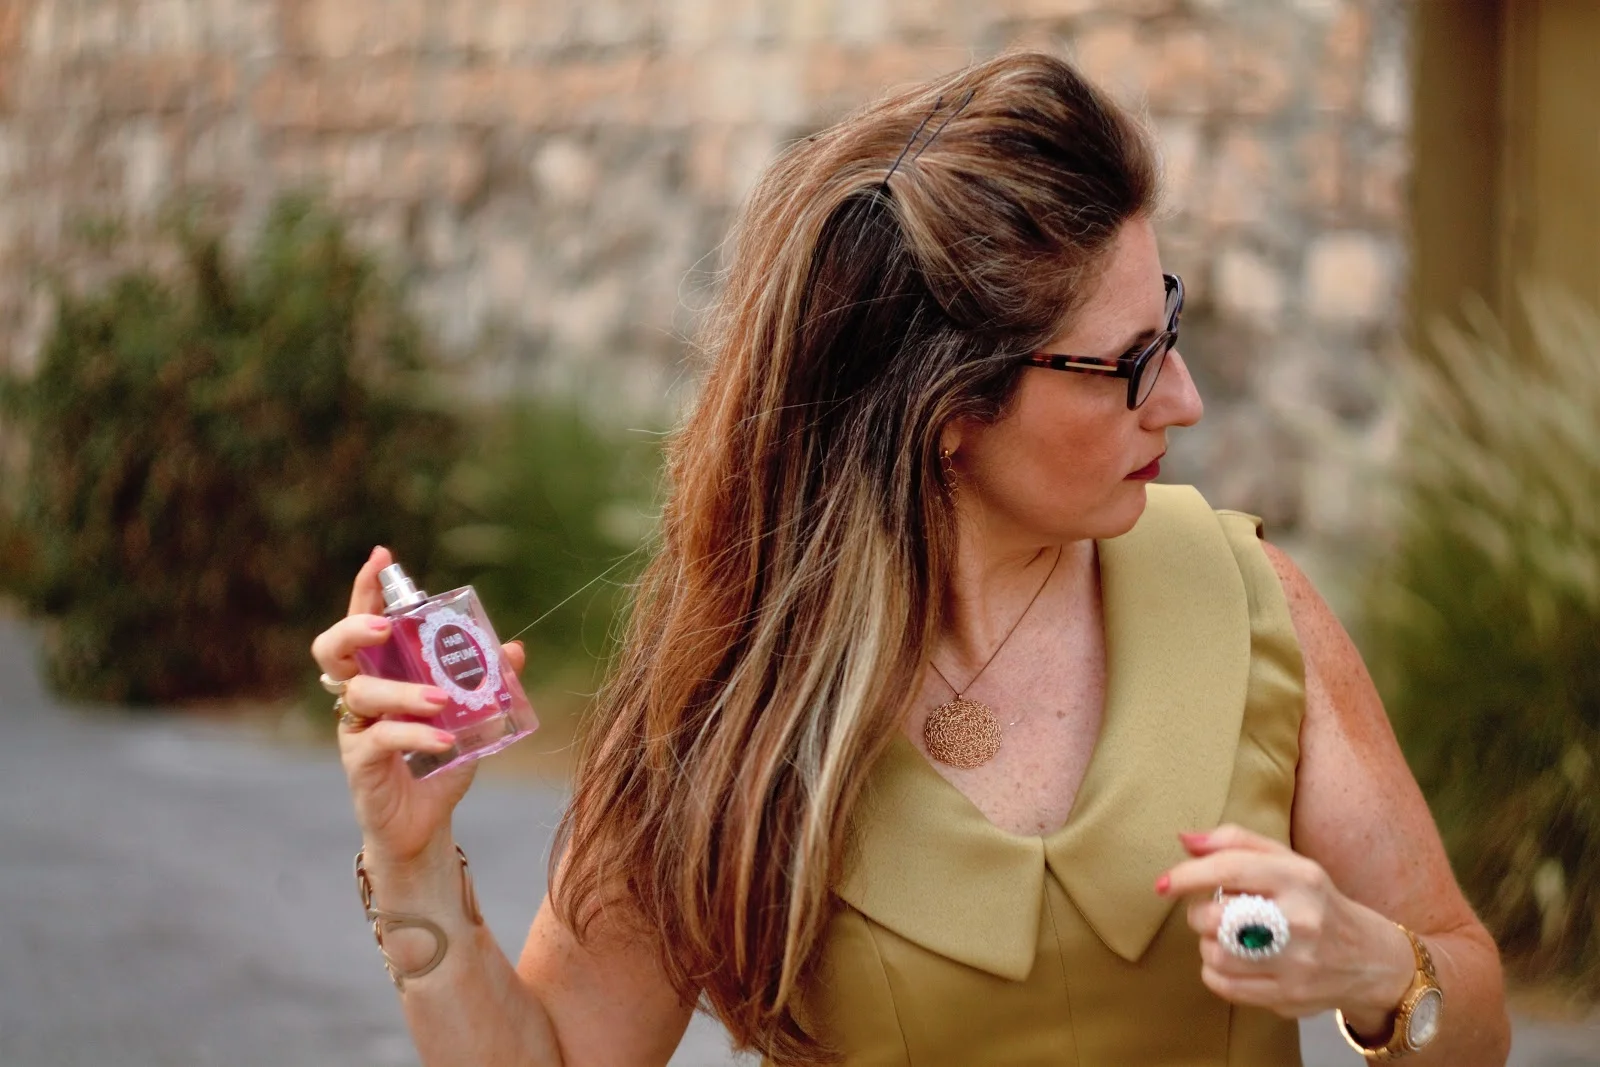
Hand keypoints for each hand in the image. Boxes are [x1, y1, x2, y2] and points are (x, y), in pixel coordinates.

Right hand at [310, 546, 528, 868]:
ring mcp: (355, 729)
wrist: (425, 825)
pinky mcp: (360, 763)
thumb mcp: (469, 717)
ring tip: (440, 699)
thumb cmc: (438, 762)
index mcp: (381, 672)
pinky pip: (380, 739)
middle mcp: (359, 695)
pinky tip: (445, 740)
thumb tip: (514, 649)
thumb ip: (487, 683)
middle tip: (385, 625)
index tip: (382, 555)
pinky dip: (415, 735)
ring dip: (403, 691)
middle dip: (353, 627)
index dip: (367, 589)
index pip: (365, 622)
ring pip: (362, 694)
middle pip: (332, 650)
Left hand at [1156, 824, 1413, 1033]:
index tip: (1164, 884)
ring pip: (1215, 954)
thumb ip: (1235, 843)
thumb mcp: (1288, 862)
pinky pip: (1223, 985)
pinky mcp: (1289, 997)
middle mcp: (1301, 920)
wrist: (1369, 960)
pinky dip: (1214, 971)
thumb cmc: (1315, 902)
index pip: (1231, 869)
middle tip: (1212, 912)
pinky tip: (1231, 960)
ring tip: (1226, 937)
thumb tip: (1184, 839)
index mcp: (1300, 878)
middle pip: (1216, 918)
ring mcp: (1296, 964)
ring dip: (1208, 944)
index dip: (1187, 875)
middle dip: (1200, 914)